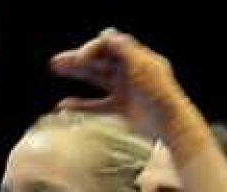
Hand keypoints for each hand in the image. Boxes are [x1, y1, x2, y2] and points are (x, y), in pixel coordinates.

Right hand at [50, 29, 192, 142]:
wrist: (170, 123)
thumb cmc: (158, 92)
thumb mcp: (142, 65)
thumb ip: (124, 49)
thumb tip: (106, 33)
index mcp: (135, 58)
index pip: (109, 45)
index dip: (92, 49)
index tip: (81, 59)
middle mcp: (129, 72)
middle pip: (99, 61)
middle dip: (78, 60)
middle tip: (56, 63)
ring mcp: (125, 90)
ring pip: (96, 78)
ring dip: (77, 74)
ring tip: (56, 70)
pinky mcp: (122, 109)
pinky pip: (97, 105)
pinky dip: (81, 105)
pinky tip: (64, 105)